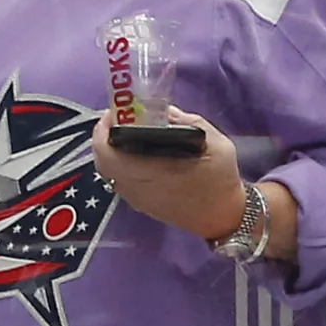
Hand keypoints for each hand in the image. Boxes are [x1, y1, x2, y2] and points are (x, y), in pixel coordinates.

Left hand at [90, 107, 248, 241]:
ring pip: (108, 171)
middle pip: (102, 161)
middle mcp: (136, 187)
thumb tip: (163, 109)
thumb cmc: (220, 179)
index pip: (107, 152)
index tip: (114, 112)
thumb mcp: (214, 143)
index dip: (103, 130)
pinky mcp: (139, 204)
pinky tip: (132, 151)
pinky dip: (118, 162)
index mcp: (150, 172)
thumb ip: (187, 122)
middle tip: (118, 119)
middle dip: (104, 136)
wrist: (223, 216)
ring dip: (110, 150)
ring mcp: (135, 198)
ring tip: (124, 131)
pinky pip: (118, 180)